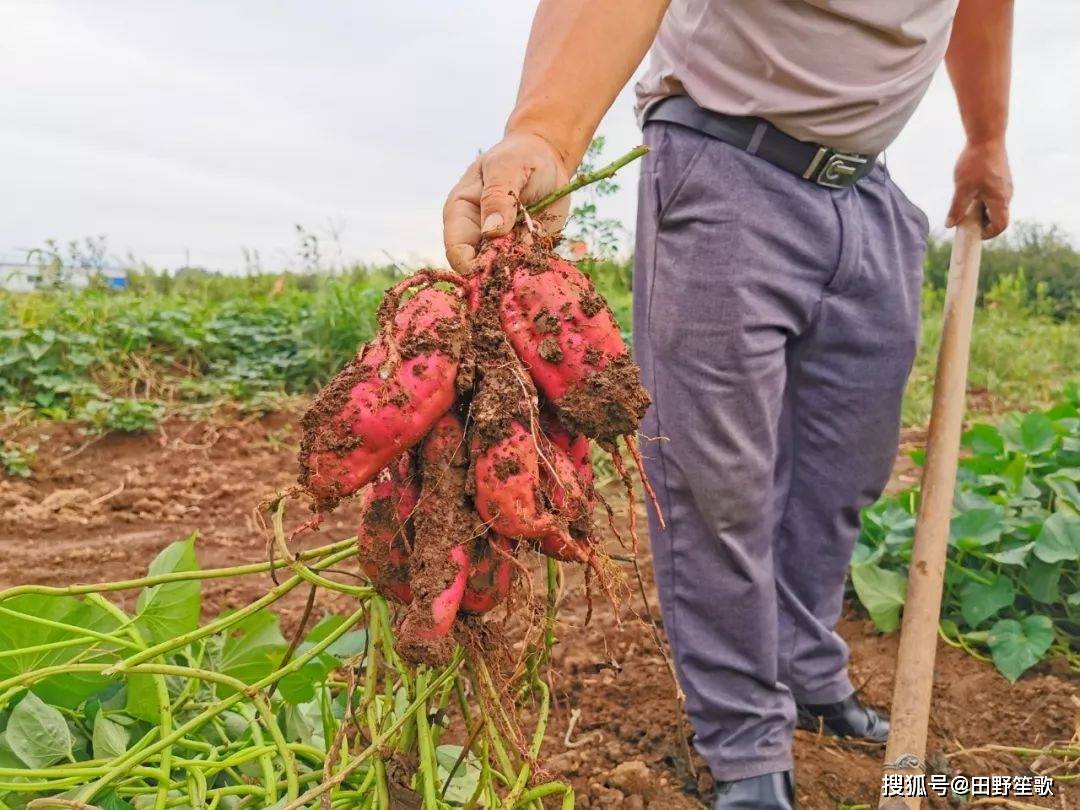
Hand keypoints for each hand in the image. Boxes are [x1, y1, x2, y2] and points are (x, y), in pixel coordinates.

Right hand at [443, 132, 570, 271]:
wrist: (547, 159)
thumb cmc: (520, 157)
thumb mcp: (508, 168)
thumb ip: (497, 196)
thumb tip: (491, 231)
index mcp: (460, 215)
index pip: (456, 251)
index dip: (471, 265)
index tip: (495, 264)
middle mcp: (477, 237)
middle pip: (480, 269)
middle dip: (500, 271)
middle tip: (522, 257)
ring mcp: (501, 248)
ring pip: (505, 274)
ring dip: (521, 269)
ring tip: (536, 245)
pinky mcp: (525, 253)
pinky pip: (528, 270)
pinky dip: (538, 266)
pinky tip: (545, 249)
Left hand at [946, 138, 1011, 238]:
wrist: (987, 137)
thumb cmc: (975, 163)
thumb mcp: (962, 188)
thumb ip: (957, 208)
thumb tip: (950, 225)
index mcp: (1000, 200)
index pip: (1001, 225)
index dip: (988, 234)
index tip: (973, 233)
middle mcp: (1007, 194)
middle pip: (998, 217)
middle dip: (982, 223)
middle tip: (965, 220)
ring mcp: (1006, 185)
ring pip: (996, 206)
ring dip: (982, 210)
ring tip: (966, 204)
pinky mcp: (1002, 178)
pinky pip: (995, 195)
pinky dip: (984, 200)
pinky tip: (970, 191)